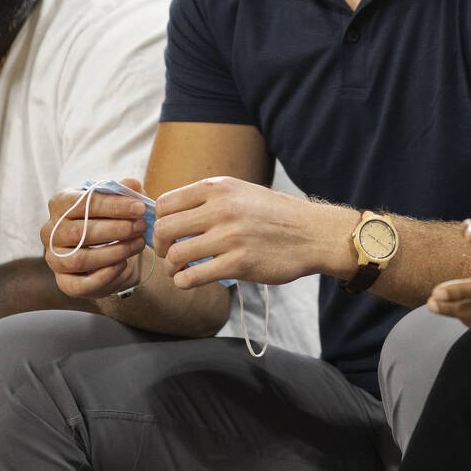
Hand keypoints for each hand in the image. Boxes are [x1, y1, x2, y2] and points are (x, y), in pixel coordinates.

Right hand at [40, 178, 148, 298]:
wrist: (106, 253)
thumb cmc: (108, 220)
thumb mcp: (117, 202)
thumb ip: (124, 192)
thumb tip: (132, 184)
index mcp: (59, 205)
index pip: (83, 203)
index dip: (113, 205)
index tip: (139, 207)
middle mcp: (51, 232)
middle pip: (80, 232)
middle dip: (116, 229)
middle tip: (141, 226)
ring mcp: (55, 259)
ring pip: (81, 259)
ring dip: (114, 252)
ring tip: (139, 244)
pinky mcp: (65, 283)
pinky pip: (82, 284)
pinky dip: (105, 275)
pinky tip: (124, 265)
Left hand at [153, 176, 333, 288]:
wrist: (312, 233)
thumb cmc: (273, 214)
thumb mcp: (239, 192)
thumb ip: (207, 199)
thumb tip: (168, 213)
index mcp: (218, 188)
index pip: (165, 203)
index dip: (158, 220)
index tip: (165, 233)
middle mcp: (221, 209)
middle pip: (164, 228)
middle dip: (159, 245)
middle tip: (167, 253)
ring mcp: (230, 237)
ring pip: (176, 255)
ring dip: (171, 267)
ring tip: (179, 270)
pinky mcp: (238, 264)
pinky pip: (193, 276)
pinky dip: (183, 282)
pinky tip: (189, 281)